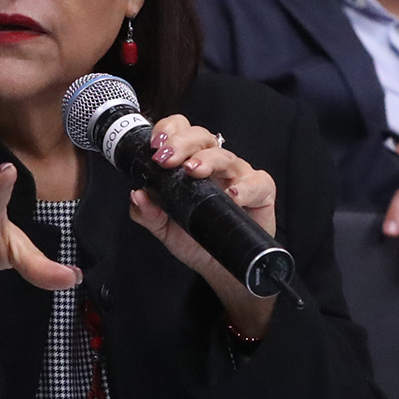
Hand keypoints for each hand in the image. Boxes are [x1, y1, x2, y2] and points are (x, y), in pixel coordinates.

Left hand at [125, 115, 277, 338]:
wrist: (220, 267)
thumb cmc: (195, 240)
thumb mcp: (164, 228)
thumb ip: (147, 212)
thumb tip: (137, 195)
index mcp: (190, 162)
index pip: (180, 131)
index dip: (169, 131)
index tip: (155, 146)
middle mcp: (214, 164)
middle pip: (202, 137)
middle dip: (182, 143)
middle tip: (167, 159)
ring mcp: (239, 176)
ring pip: (226, 156)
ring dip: (208, 160)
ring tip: (194, 172)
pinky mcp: (261, 192)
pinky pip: (258, 182)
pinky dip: (245, 187)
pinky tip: (232, 194)